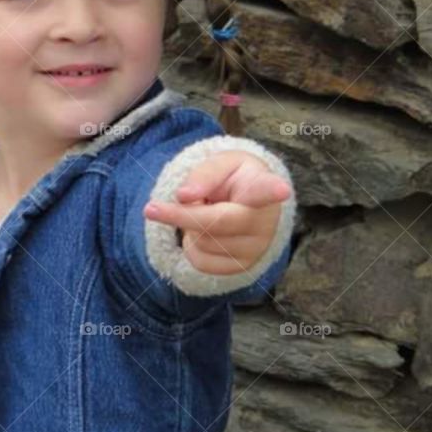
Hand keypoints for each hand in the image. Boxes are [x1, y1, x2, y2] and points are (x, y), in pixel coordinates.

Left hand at [142, 150, 292, 275]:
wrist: (251, 207)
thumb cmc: (236, 179)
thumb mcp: (222, 164)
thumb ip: (204, 174)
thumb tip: (184, 196)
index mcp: (261, 187)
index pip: (265, 190)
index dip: (273, 190)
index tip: (282, 189)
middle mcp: (264, 222)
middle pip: (214, 223)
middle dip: (180, 216)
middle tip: (150, 208)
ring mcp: (255, 249)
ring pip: (202, 242)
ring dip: (190, 227)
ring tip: (205, 213)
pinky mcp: (242, 268)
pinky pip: (200, 262)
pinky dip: (192, 247)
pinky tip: (205, 234)